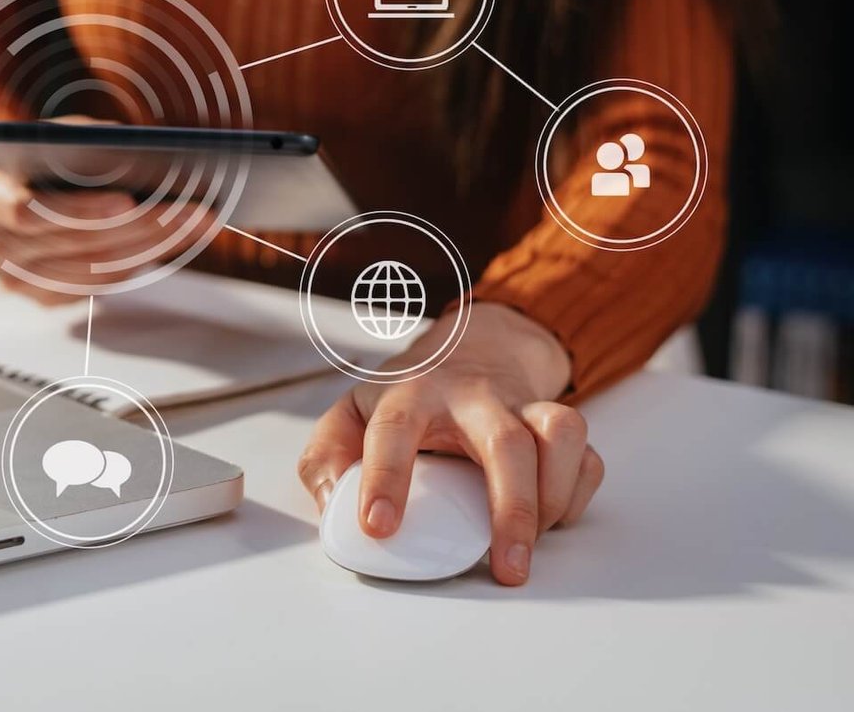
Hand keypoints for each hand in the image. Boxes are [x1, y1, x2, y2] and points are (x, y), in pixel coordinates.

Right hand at [0, 117, 214, 304]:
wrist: (14, 185)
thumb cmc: (36, 155)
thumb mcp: (54, 136)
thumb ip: (84, 143)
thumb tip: (140, 154)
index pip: (28, 212)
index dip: (79, 210)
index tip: (128, 199)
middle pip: (73, 245)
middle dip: (139, 226)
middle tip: (191, 210)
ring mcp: (15, 279)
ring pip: (92, 272)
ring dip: (150, 248)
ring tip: (195, 225)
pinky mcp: (42, 297)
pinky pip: (96, 287)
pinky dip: (136, 264)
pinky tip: (170, 242)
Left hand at [296, 303, 603, 584]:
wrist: (473, 346)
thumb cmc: (410, 395)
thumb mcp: (352, 413)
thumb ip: (326, 456)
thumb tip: (330, 503)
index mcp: (410, 395)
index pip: (393, 431)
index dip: (384, 479)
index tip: (379, 527)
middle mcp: (472, 397)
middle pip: (506, 443)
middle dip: (511, 509)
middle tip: (506, 567)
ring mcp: (521, 406)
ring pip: (561, 435)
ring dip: (554, 496)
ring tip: (530, 539)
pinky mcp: (558, 423)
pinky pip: (586, 457)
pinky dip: (576, 495)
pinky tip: (549, 517)